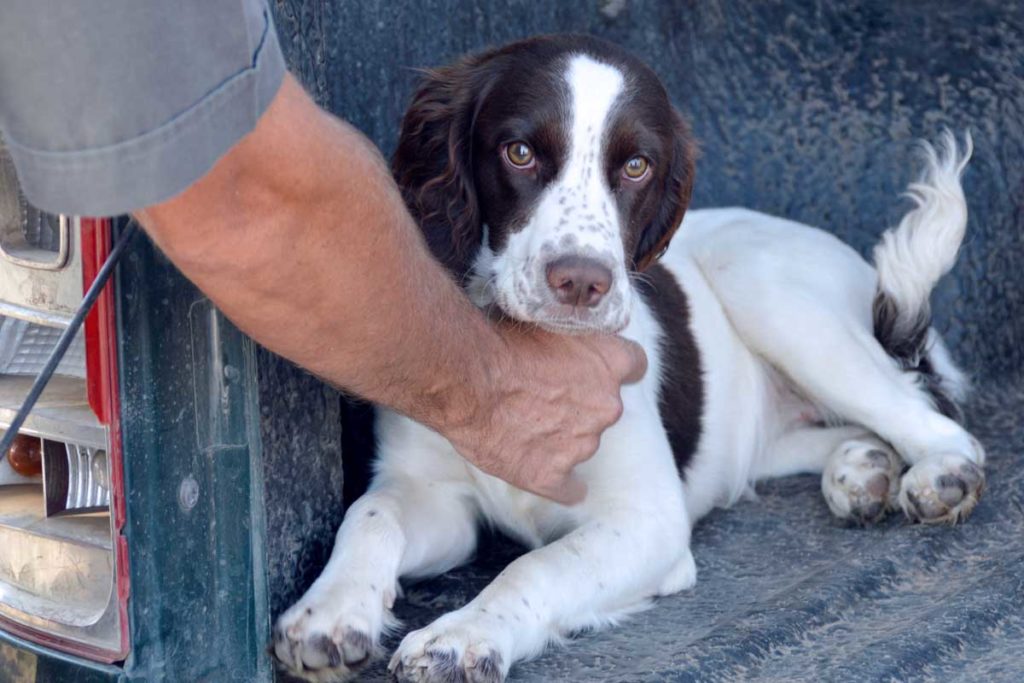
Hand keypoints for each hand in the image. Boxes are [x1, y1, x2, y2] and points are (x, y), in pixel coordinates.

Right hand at [444, 323, 647, 504]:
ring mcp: (582, 445)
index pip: (634, 364)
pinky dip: (558, 481)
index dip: (611, 366)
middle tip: (543, 393)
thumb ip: (567, 336)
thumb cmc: (500, 340)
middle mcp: (607, 406)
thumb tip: (562, 337)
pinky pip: (568, 488)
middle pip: (604, 406)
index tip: (594, 368)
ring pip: (582, 442)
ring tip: (522, 422)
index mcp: (611, 362)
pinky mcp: (551, 475)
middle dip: (580, 402)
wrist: (467, 379)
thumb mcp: (546, 318)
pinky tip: (542, 471)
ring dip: (560, 434)